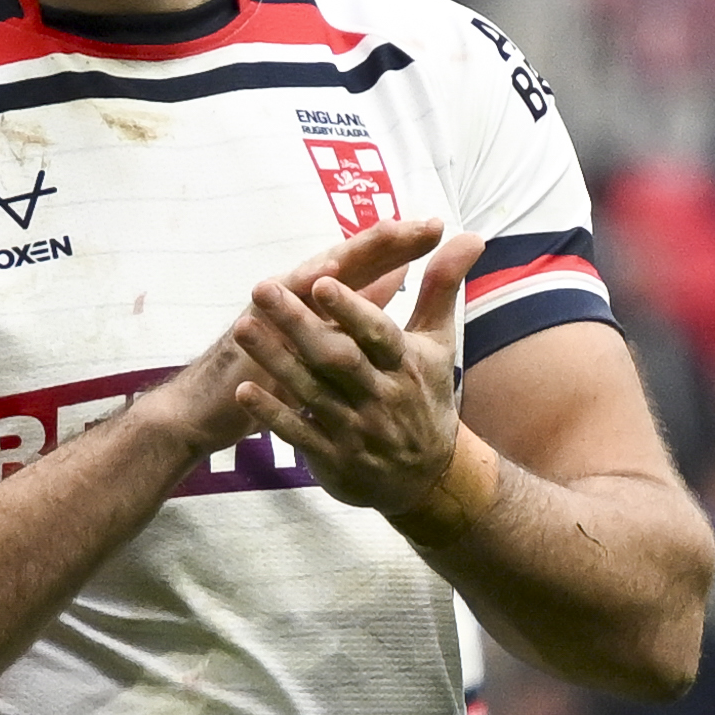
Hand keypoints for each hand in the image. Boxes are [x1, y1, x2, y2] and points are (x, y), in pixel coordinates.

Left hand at [229, 220, 479, 523]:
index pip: (377, 333)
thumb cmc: (427, 396)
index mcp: (404, 364)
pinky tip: (244, 389)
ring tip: (243, 327)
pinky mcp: (335, 459)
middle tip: (263, 288)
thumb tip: (472, 235)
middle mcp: (381, 396)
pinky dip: (272, 414)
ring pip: (311, 392)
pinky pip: (300, 434)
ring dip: (275, 360)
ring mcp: (356, 430)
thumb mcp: (439, 342)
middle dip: (299, 324)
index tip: (321, 280)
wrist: (429, 478)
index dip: (350, 309)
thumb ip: (443, 287)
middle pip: (336, 358)